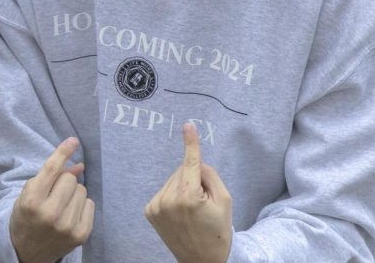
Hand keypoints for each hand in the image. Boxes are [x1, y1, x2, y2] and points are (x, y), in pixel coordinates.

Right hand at [9, 137, 94, 262]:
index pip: (52, 169)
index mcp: (32, 201)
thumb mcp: (29, 194)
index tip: (73, 140)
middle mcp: (50, 214)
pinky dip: (82, 206)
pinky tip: (70, 215)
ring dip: (73, 194)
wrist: (26, 251)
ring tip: (61, 206)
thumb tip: (80, 165)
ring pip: (82, 190)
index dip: (63, 151)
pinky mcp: (80, 235)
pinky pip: (91, 204)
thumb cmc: (26, 217)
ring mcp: (67, 226)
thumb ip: (51, 176)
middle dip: (64, 182)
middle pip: (70, 179)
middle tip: (54, 194)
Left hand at [144, 123, 231, 262]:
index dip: (191, 143)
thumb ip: (210, 175)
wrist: (202, 259)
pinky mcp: (150, 211)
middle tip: (203, 202)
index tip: (187, 125)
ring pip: (173, 180)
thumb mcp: (225, 200)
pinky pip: (164, 191)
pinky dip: (173, 196)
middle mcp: (168, 200)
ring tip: (191, 210)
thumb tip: (195, 161)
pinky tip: (180, 213)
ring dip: (183, 188)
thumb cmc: (218, 229)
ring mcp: (156, 206)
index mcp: (188, 196)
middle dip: (194, 179)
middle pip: (183, 171)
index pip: (190, 163)